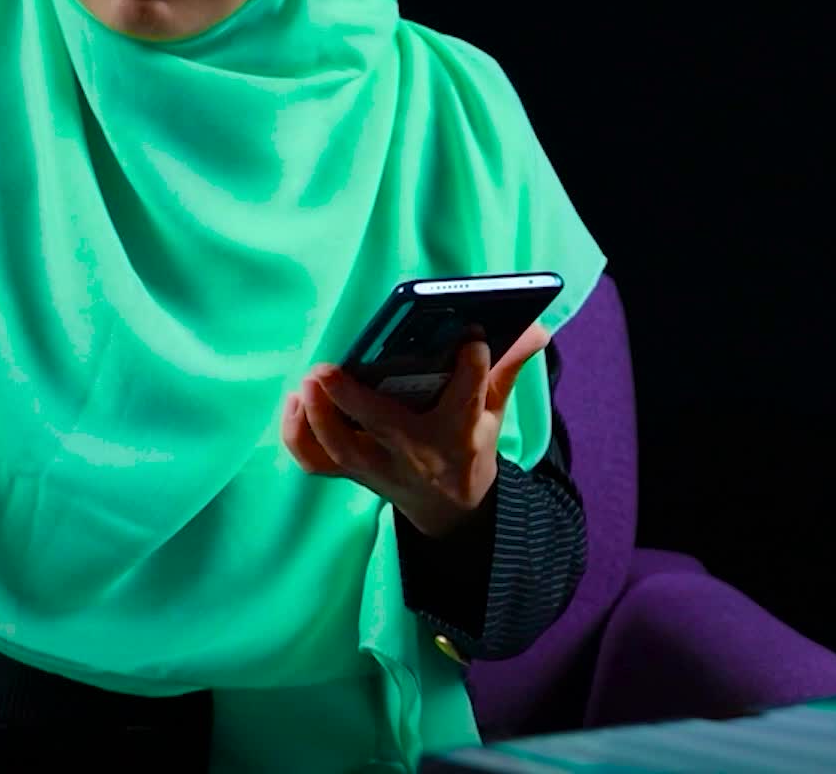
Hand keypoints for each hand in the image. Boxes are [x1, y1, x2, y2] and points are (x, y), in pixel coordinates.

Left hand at [282, 323, 550, 536]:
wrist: (450, 507)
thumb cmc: (469, 443)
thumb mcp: (495, 411)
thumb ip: (508, 366)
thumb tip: (538, 328)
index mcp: (459, 432)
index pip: (468, 399)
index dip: (473, 368)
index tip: (472, 341)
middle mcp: (416, 451)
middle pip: (384, 428)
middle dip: (354, 401)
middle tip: (329, 370)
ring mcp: (378, 466)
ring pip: (341, 449)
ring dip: (319, 417)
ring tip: (309, 382)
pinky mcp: (351, 472)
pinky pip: (316, 461)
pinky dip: (298, 435)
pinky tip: (297, 400)